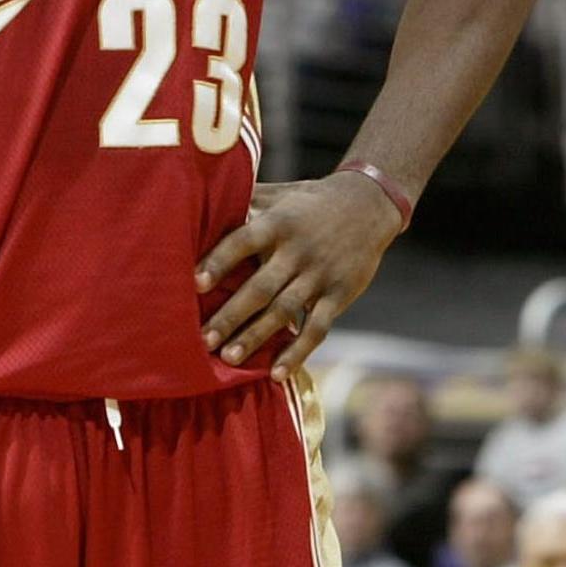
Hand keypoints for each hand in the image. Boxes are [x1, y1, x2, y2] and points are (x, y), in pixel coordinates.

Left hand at [195, 172, 403, 373]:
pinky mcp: (339, 294)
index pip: (243, 241)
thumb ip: (246, 201)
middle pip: (260, 287)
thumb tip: (201, 201)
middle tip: (203, 340)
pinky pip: (317, 328)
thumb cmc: (312, 201)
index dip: (220, 262)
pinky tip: (277, 373)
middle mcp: (298, 250)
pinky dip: (298, 352)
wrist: (370, 205)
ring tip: (229, 358)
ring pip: (284, 311)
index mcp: (279, 222)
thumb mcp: (281, 193)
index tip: (195, 284)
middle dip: (231, 315)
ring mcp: (320, 275)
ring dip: (256, 337)